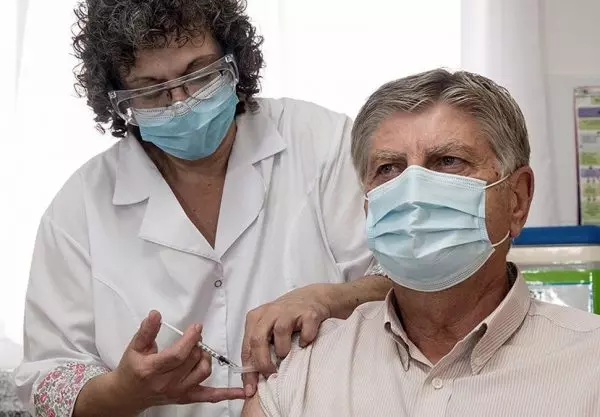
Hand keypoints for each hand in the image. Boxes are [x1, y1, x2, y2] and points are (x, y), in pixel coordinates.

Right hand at [113, 310, 244, 411]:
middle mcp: (167, 383)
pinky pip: (210, 397)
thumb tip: (155, 314)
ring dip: (205, 358)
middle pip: (193, 361)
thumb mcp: (135, 347)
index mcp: (153, 369)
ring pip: (203, 372)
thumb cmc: (131, 369)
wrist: (127, 395)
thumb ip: (147, 330)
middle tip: (196, 335)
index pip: (178, 354)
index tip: (197, 327)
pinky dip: (228, 394)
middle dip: (197, 344)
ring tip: (198, 350)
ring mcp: (178, 392)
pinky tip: (243, 391)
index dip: (191, 339)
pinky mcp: (187, 398)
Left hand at [240, 284, 331, 395]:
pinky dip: (306, 340)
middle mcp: (270, 312)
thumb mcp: (267, 329)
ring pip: (280, 331)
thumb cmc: (286, 318)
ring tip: (287, 355)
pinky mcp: (309, 313)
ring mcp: (290, 311)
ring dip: (283, 349)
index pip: (247, 347)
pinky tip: (305, 344)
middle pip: (258, 339)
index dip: (248, 371)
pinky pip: (306, 330)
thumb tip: (252, 381)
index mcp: (256, 317)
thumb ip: (258, 348)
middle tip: (270, 374)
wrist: (312, 297)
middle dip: (263, 362)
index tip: (251, 389)